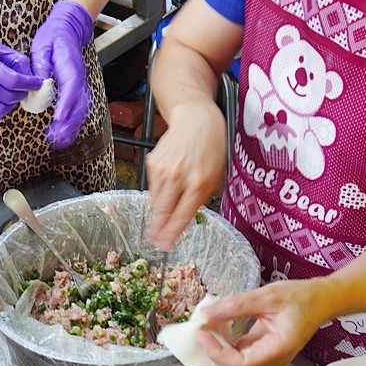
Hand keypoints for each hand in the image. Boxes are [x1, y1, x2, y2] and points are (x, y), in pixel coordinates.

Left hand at [29, 0, 94, 148]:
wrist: (67, 30)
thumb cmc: (53, 37)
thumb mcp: (41, 46)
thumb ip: (40, 65)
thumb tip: (38, 83)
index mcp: (70, 65)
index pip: (71, 86)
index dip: (66, 103)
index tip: (58, 117)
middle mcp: (79, 77)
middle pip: (80, 103)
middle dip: (69, 122)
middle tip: (54, 136)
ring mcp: (80, 85)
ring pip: (82, 110)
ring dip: (71, 127)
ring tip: (57, 140)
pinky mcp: (77, 90)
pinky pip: (79, 110)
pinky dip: (72, 124)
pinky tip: (61, 134)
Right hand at [146, 101, 227, 249]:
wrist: (195, 119)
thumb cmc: (211, 149)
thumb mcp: (214, 176)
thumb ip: (199, 199)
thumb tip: (181, 221)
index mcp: (199, 183)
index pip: (181, 216)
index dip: (171, 234)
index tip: (165, 246)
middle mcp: (178, 177)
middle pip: (162, 212)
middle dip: (158, 230)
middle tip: (155, 242)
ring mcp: (162, 169)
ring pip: (155, 201)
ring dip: (159, 210)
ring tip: (166, 209)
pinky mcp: (151, 163)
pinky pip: (152, 187)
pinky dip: (158, 192)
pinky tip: (168, 183)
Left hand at [196, 280, 330, 365]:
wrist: (321, 300)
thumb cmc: (301, 298)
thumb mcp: (267, 296)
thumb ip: (236, 306)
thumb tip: (206, 314)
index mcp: (278, 350)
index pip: (240, 364)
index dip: (216, 353)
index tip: (201, 334)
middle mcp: (274, 362)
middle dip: (212, 356)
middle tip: (198, 334)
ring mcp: (269, 361)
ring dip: (217, 352)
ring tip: (205, 329)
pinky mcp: (264, 355)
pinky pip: (239, 357)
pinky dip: (225, 346)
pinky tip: (217, 329)